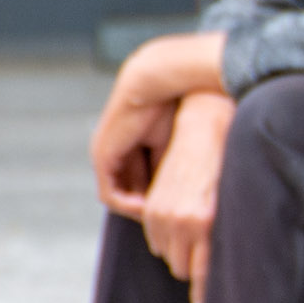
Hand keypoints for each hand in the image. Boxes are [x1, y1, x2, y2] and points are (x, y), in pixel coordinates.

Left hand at [90, 30, 229, 214]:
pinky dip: (129, 207)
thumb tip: (200, 187)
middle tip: (172, 221)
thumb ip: (181, 162)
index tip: (181, 209)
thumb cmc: (180, 102)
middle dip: (152, 210)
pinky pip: (110, 194)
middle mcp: (118, 152)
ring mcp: (107, 155)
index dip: (163, 198)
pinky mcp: (103, 157)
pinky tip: (148, 211)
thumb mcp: (181, 141)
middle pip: (133, 191)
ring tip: (163, 220)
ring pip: (120, 196)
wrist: (159, 80)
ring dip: (141, 212)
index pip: (147, 180)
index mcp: (136, 144)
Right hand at [142, 93, 232, 302]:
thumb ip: (232, 235)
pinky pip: (156, 241)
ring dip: (183, 253)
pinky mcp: (151, 208)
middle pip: (184, 270)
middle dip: (197, 268)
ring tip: (200, 234)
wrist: (208, 125)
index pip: (203, 275)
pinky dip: (169, 239)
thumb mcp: (239, 202)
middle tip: (211, 256)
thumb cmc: (234, 164)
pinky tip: (185, 223)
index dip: (205, 297)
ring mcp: (163, 215)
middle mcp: (182, 221)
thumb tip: (237, 273)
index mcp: (207, 223)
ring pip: (169, 257)